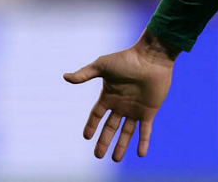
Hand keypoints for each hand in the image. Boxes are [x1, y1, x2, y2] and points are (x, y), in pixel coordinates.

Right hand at [63, 31, 175, 160]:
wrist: (152, 57)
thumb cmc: (128, 59)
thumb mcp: (102, 66)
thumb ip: (85, 73)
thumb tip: (65, 77)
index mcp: (109, 96)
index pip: (97, 115)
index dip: (91, 125)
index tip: (86, 136)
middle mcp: (122, 104)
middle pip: (110, 127)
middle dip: (104, 141)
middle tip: (99, 155)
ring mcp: (135, 109)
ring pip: (127, 132)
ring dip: (122, 145)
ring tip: (115, 159)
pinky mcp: (149, 110)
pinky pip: (145, 130)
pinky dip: (143, 141)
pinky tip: (141, 154)